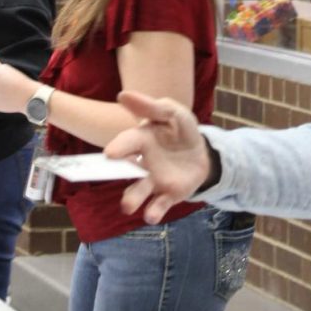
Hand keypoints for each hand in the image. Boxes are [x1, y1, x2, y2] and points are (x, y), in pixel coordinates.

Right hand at [106, 91, 212, 222]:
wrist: (202, 152)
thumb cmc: (180, 130)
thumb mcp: (173, 113)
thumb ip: (152, 107)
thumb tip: (123, 95)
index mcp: (141, 140)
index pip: (127, 143)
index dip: (119, 147)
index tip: (110, 154)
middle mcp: (142, 163)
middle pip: (125, 171)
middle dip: (115, 176)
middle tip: (108, 177)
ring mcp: (153, 181)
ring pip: (138, 192)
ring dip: (131, 199)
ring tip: (127, 206)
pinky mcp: (167, 196)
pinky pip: (158, 205)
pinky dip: (153, 212)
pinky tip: (151, 215)